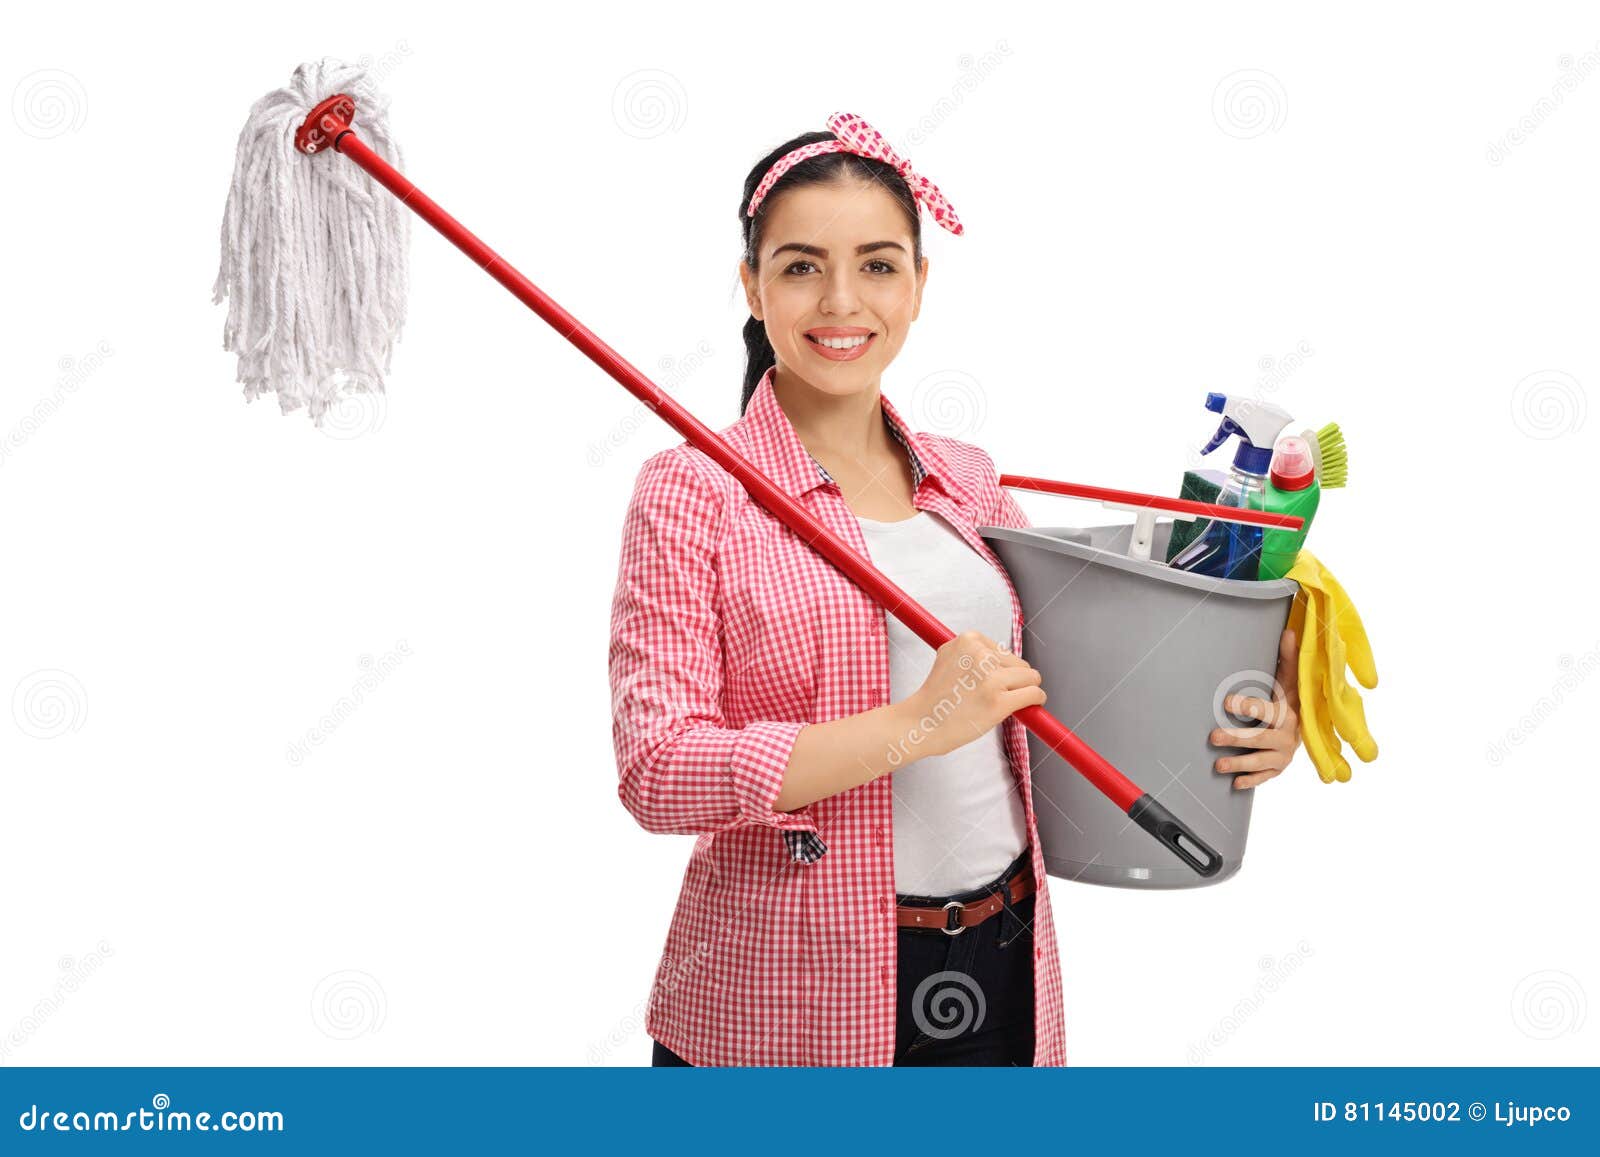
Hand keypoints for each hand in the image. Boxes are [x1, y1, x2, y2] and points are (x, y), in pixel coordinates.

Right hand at [900, 630, 1045, 760]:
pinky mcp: (999, 701)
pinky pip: (1034, 694)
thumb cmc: (935, 698)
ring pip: (1031, 677)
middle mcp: (980, 655)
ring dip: (1024, 691)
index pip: (1003, 651)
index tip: (987, 683)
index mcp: (968, 640)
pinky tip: (1025, 708)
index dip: (1000, 670)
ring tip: (1000, 703)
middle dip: (1013, 680)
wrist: (919, 724)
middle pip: (1019, 663)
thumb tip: (1004, 658)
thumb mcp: (948, 659)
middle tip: (992, 696)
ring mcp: (990, 678)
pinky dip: (1035, 701)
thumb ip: (973, 653)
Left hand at [1210, 627, 1301, 789]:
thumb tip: (1289, 631)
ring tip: (1218, 766)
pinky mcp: (1278, 769)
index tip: (1227, 702)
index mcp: (1287, 712)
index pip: (1267, 710)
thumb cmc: (1287, 701)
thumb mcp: (1288, 681)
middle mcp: (1286, 735)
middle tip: (1212, 737)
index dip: (1249, 706)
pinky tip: (1235, 784)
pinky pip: (1264, 777)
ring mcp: (1283, 754)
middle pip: (1260, 738)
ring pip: (1260, 761)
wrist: (1305, 730)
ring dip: (1239, 764)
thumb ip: (1287, 659)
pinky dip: (1251, 781)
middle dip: (1236, 738)